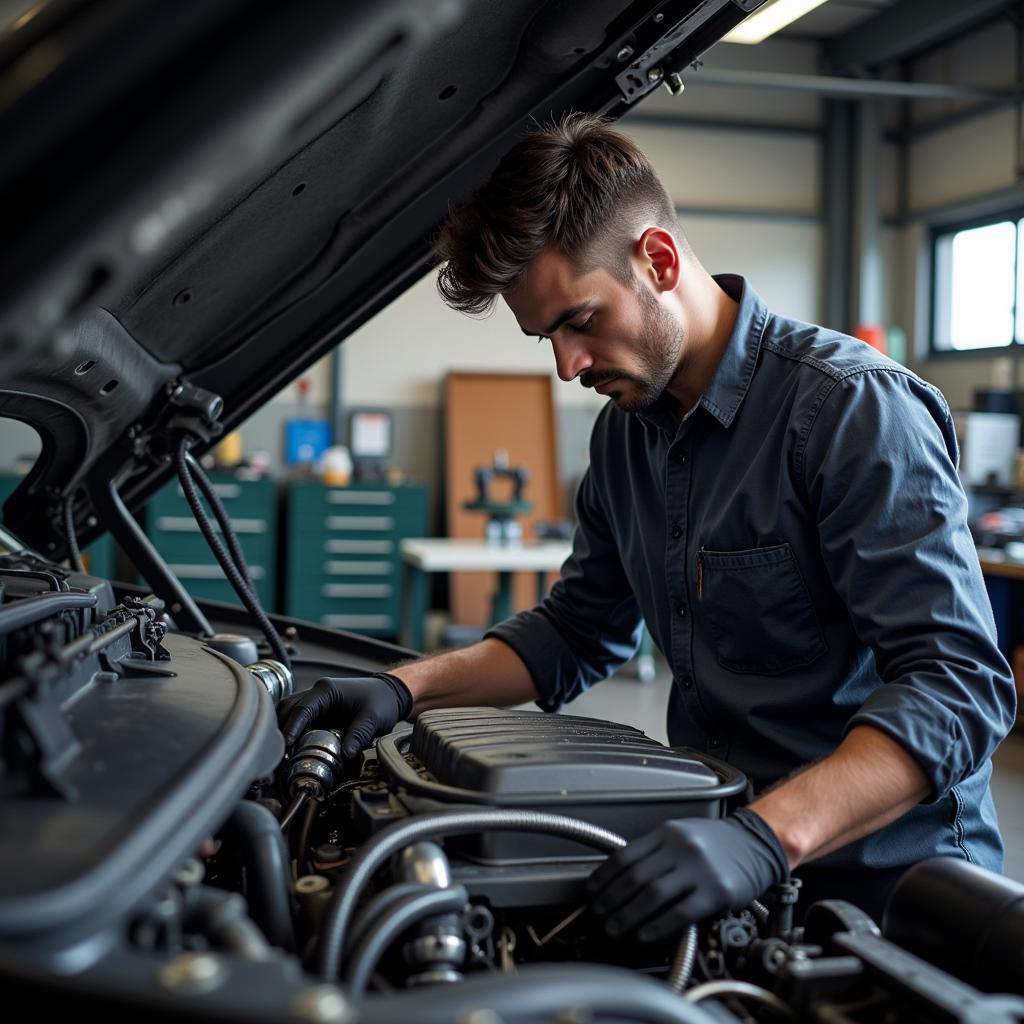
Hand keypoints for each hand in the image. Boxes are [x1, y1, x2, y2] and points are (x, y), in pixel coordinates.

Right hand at [278, 673, 412, 754]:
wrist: (389, 694)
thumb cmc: (381, 699)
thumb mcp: (373, 717)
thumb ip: (359, 735)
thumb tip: (345, 754)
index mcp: (326, 690)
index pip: (301, 709)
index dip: (291, 728)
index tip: (286, 745)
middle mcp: (317, 693)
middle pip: (288, 709)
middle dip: (281, 730)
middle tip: (280, 753)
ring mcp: (317, 701)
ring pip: (290, 713)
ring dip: (284, 730)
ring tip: (283, 752)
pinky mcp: (319, 711)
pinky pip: (299, 719)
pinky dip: (292, 731)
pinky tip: (292, 747)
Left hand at [586, 808, 787, 941]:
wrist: (758, 843)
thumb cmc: (717, 842)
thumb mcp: (682, 834)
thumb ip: (653, 851)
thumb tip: (618, 875)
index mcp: (668, 833)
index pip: (625, 855)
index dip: (603, 876)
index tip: (591, 892)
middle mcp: (681, 848)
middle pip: (635, 877)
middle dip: (610, 900)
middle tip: (598, 915)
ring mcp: (699, 870)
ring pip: (653, 895)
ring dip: (627, 916)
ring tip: (614, 928)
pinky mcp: (716, 892)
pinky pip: (679, 913)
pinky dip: (657, 926)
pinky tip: (644, 935)